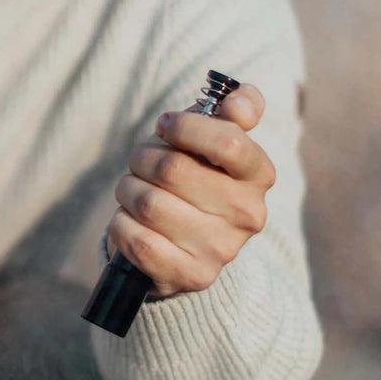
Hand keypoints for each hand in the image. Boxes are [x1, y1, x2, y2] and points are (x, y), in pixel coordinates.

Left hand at [107, 84, 275, 296]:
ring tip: (130, 192)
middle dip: (143, 158)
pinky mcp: (191, 276)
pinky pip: (139, 242)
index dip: (186, 127)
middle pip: (173, 170)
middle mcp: (248, 215)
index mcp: (259, 175)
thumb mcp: (213, 141)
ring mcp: (221, 250)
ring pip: (149, 205)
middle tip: (138, 162)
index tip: (164, 125)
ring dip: (127, 191)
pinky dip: (121, 226)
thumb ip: (235, 110)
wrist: (180, 249)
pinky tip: (127, 222)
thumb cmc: (193, 181)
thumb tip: (238, 102)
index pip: (228, 141)